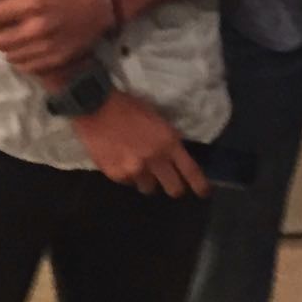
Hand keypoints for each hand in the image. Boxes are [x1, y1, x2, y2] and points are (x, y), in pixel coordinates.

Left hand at [0, 0, 112, 73]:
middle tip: (4, 31)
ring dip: (11, 50)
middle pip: (0, 42)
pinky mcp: (58, 57)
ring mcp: (48, 45)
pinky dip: (24, 62)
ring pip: (12, 56)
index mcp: (33, 4)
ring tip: (16, 42)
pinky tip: (28, 53)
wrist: (106, 2)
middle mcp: (37, 27)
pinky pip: (29, 67)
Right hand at [71, 90, 207, 198]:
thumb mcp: (158, 120)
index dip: (199, 185)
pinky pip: (127, 182)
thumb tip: (172, 155)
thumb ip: (166, 140)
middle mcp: (154, 160)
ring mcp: (134, 170)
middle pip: (172, 187)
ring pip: (148, 188)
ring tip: (141, 169)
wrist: (97, 108)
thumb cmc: (130, 108)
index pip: (190, 170)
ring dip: (148, 181)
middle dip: (174, 189)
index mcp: (168, 143)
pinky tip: (123, 162)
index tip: (204, 193)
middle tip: (172, 186)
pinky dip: (128, 176)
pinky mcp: (115, 175)